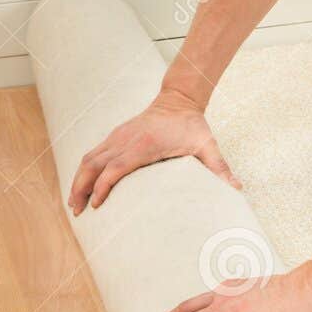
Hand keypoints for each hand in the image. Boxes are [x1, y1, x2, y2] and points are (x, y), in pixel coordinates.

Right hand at [68, 88, 239, 213]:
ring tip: (73, 203)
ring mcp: (117, 136)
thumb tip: (237, 189)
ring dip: (78, 181)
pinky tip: (81, 186)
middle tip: (77, 211)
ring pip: (88, 158)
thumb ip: (219, 168)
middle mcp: (125, 139)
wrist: (178, 100)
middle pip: (93, 164)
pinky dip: (83, 171)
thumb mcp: (207, 145)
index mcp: (144, 144)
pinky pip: (93, 154)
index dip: (103, 186)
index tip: (97, 205)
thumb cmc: (192, 125)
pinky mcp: (115, 136)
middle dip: (81, 188)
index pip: (116, 167)